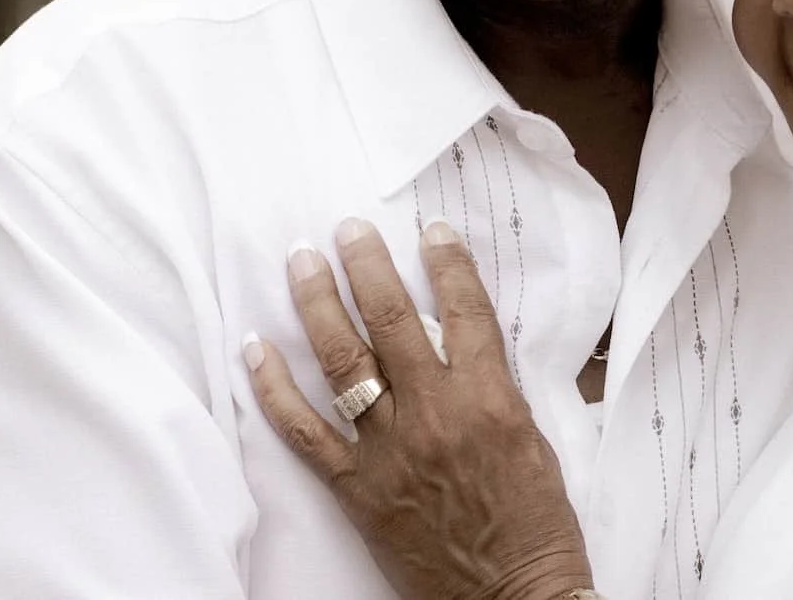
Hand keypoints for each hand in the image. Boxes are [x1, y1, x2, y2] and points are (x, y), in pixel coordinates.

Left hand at [245, 218, 593, 599]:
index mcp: (490, 400)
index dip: (447, 264)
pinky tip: (256, 351)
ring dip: (318, 305)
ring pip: (343, 363)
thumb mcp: (533, 439)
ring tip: (303, 262)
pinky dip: (274, 391)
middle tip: (350, 229)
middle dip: (368, 267)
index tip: (431, 230)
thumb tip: (465, 341)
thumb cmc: (536, 523)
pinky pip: (304, 433)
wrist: (512, 597)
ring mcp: (389, 451)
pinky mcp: (357, 489)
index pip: (465, 311)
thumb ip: (496, 388)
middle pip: (392, 322)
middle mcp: (435, 415)